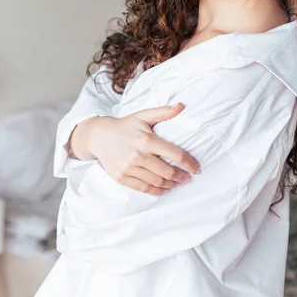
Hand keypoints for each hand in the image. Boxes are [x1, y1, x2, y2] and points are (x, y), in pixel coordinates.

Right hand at [72, 103, 200, 194]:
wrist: (99, 136)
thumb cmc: (125, 125)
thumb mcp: (143, 115)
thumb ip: (163, 112)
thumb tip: (182, 105)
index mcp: (146, 140)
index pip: (175, 154)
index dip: (189, 163)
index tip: (197, 168)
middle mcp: (138, 155)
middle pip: (167, 172)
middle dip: (181, 177)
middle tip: (189, 178)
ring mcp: (129, 168)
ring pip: (156, 182)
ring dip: (171, 185)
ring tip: (178, 183)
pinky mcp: (122, 178)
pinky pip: (143, 189)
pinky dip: (157, 191)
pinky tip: (164, 189)